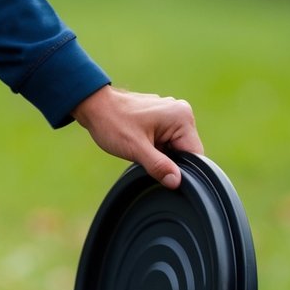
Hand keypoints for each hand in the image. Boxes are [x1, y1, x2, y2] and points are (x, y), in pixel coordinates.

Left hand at [71, 85, 203, 188]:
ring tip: (142, 148)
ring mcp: (173, 113)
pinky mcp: (164, 117)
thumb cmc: (112, 123)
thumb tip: (177, 182)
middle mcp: (182, 112)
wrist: (94, 107)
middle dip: (169, 162)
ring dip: (161, 155)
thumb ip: (159, 166)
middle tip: (146, 157)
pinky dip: (157, 148)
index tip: (162, 173)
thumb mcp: (136, 149)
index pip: (195, 155)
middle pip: (186, 152)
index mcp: (181, 118)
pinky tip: (142, 144)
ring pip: (176, 148)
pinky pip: (168, 140)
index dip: (181, 170)